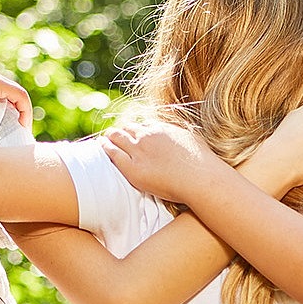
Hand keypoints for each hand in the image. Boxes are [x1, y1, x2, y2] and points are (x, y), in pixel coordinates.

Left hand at [101, 123, 226, 203]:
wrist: (199, 178)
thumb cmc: (201, 163)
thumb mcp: (193, 139)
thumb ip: (183, 134)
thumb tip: (182, 134)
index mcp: (163, 128)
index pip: (144, 125)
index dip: (138, 129)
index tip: (135, 133)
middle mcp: (149, 136)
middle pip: (129, 128)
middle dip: (122, 131)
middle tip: (115, 134)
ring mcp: (139, 151)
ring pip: (118, 137)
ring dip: (111, 136)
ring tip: (105, 138)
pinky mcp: (133, 168)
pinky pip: (113, 153)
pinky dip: (106, 147)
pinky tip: (101, 146)